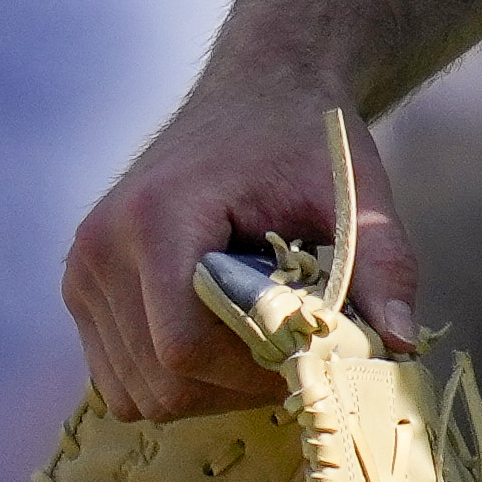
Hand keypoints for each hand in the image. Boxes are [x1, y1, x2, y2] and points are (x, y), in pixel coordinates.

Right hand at [62, 91, 428, 420]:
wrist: (258, 89)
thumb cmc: (305, 139)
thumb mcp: (355, 196)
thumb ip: (383, 266)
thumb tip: (399, 339)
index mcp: (158, 217)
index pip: (184, 350)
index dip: (252, 373)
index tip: (308, 350)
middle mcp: (101, 247)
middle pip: (159, 382)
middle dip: (235, 385)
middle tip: (291, 345)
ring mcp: (82, 271)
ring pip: (136, 392)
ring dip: (204, 388)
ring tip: (256, 332)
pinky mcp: (82, 288)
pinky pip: (120, 379)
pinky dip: (172, 378)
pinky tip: (219, 333)